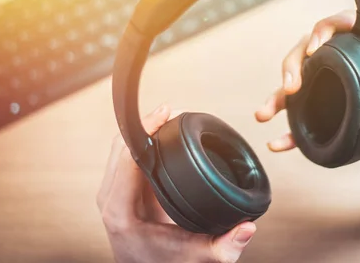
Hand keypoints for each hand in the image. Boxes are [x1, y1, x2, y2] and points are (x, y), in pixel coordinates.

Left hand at [97, 105, 255, 262]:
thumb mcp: (199, 258)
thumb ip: (226, 246)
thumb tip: (248, 228)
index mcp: (121, 213)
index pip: (128, 158)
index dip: (146, 130)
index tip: (167, 113)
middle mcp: (110, 199)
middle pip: (121, 146)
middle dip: (146, 124)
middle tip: (172, 110)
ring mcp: (111, 193)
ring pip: (120, 147)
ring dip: (143, 129)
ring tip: (169, 116)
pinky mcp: (118, 189)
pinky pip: (125, 156)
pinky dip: (141, 141)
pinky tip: (160, 132)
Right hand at [254, 10, 359, 166]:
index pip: (345, 27)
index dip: (327, 27)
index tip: (316, 45)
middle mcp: (345, 70)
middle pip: (309, 52)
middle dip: (293, 64)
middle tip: (291, 86)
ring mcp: (331, 91)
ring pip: (297, 82)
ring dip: (278, 95)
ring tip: (264, 113)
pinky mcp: (324, 116)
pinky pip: (299, 120)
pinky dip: (286, 131)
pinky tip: (277, 144)